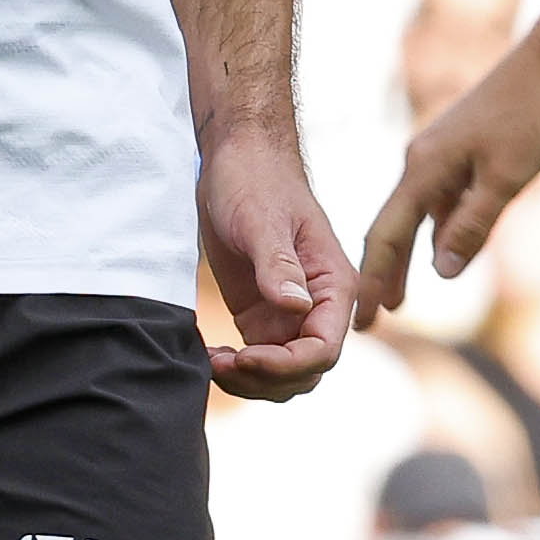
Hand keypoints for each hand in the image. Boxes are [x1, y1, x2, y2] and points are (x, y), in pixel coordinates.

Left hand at [200, 134, 356, 399]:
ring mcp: (289, 314)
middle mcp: (318, 306)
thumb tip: (296, 307)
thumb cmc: (255, 179)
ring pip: (282, 375)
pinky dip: (235, 368)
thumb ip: (279, 264)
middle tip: (219, 364)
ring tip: (210, 361)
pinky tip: (206, 354)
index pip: (324, 349)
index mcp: (333, 285)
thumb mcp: (262, 219)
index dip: (287, 365)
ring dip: (249, 381)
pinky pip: (257, 359)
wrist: (236, 157)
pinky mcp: (261, 315)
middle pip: (305, 372)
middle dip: (265, 380)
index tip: (244, 357)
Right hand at [359, 34, 539, 312]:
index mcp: (425, 168)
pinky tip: (440, 252)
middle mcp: (422, 161)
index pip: (388, 235)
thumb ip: (473, 226)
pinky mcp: (458, 150)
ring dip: (408, 258)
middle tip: (372, 322)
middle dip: (382, 276)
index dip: (374, 281)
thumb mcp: (507, 178)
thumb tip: (440, 273)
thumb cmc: (532, 116)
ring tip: (400, 300)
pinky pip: (436, 200)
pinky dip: (432, 232)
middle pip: (392, 228)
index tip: (363, 322)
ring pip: (415, 216)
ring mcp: (438, 154)